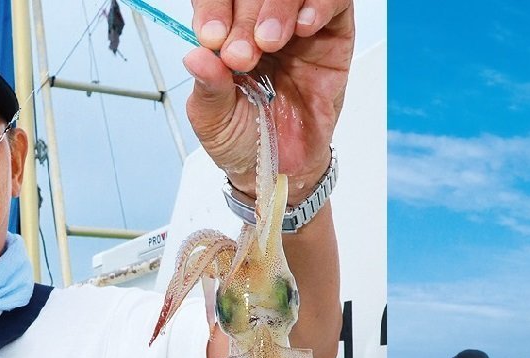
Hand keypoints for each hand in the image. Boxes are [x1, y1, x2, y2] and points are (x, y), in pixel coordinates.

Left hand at [185, 0, 353, 202]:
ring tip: (269, 42)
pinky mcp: (333, 35)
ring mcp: (297, 26)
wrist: (284, 169)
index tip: (211, 36)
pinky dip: (318, 5)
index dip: (212, 7)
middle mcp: (259, 22)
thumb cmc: (247, 140)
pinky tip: (303, 28)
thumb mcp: (214, 120)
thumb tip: (196, 56)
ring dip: (277, 7)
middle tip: (241, 54)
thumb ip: (207, 86)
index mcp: (225, 31)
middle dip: (243, 15)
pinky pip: (334, 2)